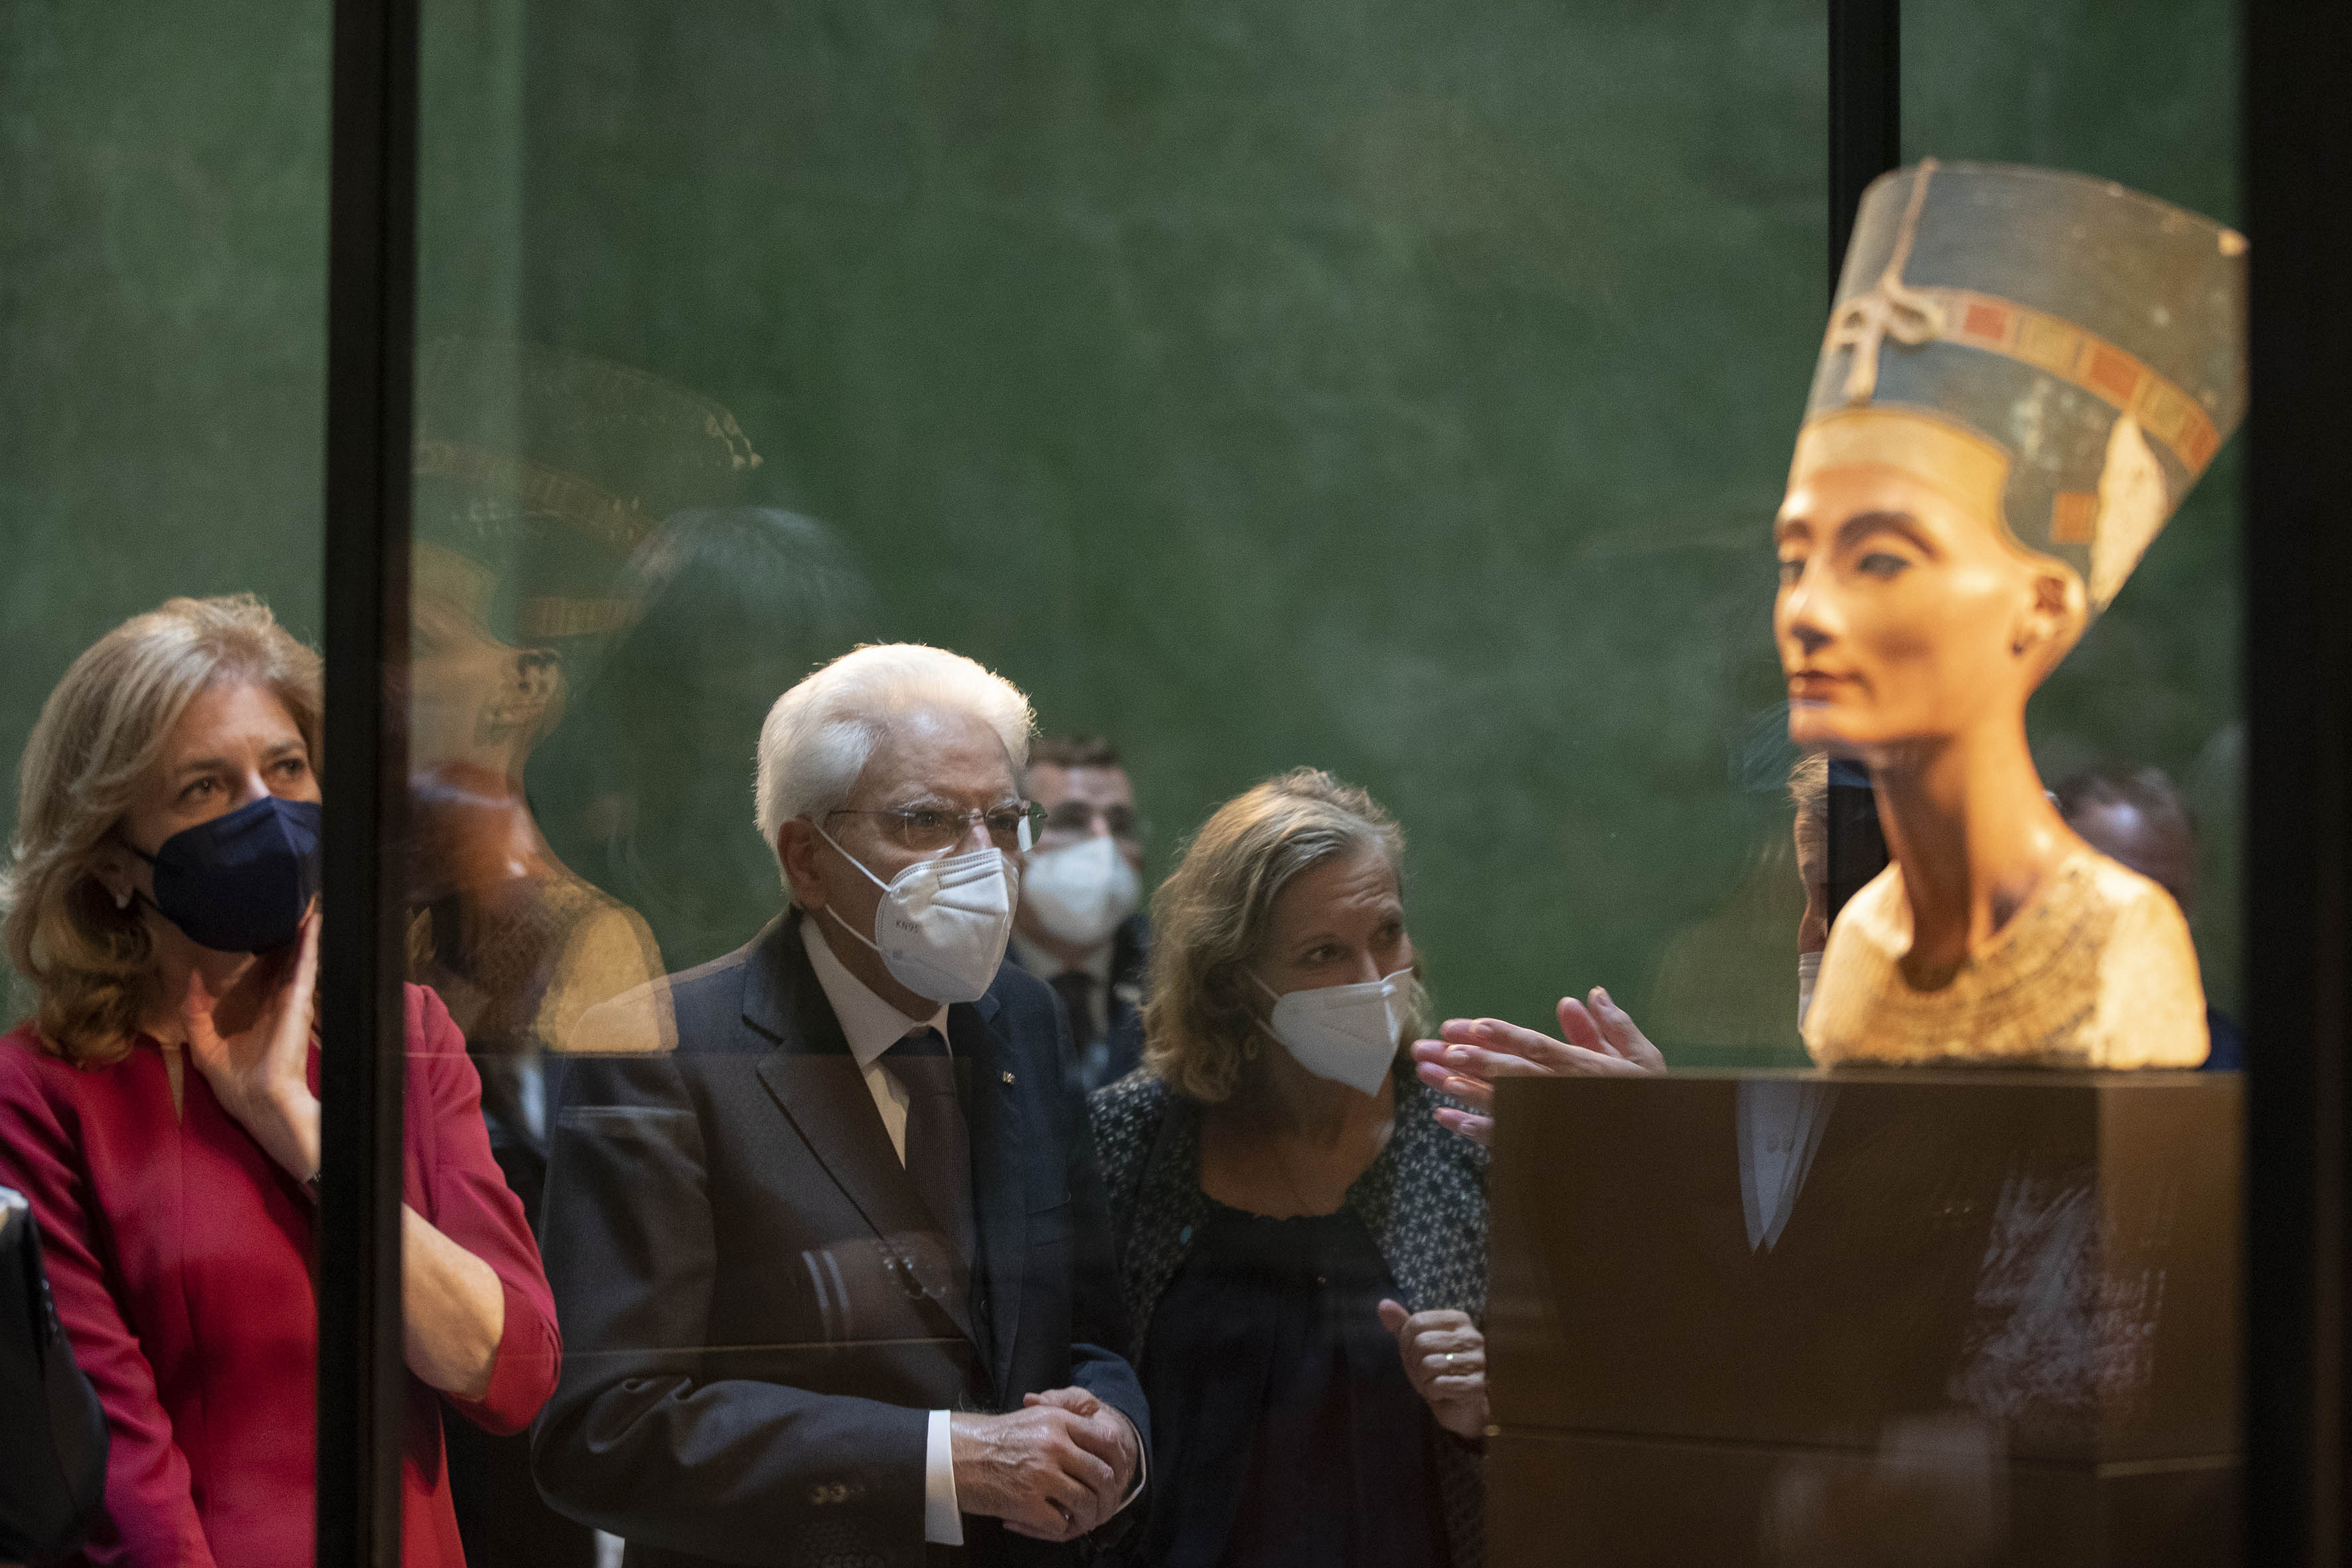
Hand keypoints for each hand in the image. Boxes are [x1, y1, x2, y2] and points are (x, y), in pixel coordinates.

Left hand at [182, 911, 321, 1181]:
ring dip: (304, 930)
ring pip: (300, 956)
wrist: (260, 1102)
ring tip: (307, 900)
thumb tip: (190, 976)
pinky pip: (307, 965)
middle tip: (289, 901)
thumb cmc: (237, 1082)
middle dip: (288, 932)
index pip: (265, 973)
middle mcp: (280, 1002)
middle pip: (286, 959)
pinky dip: (311, 942)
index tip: (261, 922)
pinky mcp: (299, 1001)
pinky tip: (313, 920)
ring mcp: (293, 1000)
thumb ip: (194, 1012)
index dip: (265, 949)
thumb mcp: (203, 1045)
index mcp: (260, 1011)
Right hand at [952, 1391, 1129, 1541]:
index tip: (1114, 1477)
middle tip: (1100, 1507)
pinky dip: (1061, 1529)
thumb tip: (1094, 1414)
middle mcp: (1054, 1445)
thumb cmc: (996, 1438)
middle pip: (1103, 1476)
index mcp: (1058, 1421)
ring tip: (1078, 1519)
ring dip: (1087, 1518)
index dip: (1118, 1462)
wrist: (957, 1457)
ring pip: (1086, 1503)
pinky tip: (1051, 1523)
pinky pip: (1061, 1524)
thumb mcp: (1034, 1414)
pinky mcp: (1027, 1502)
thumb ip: (1066, 1413)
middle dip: (1107, 1498)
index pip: (1107, 1440)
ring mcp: (1041, 1475)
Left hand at [1377, 1300, 1487, 1440]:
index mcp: (1458, 1320)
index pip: (1417, 1321)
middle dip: (1414, 1362)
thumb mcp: (1417, 1345)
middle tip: (1424, 1371)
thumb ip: (1402, 1323)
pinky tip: (1441, 1392)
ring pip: (1429, 1364)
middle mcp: (1472, 1337)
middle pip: (1422, 1342)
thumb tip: (1383, 1304)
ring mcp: (1478, 1361)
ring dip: (1423, 1379)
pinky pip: (1439, 1384)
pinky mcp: (1476, 1385)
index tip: (1413, 1354)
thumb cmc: (1438, 1370)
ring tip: (1432, 1381)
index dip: (1406, 1342)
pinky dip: (1432, 1391)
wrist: (1461, 1407)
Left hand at [1410, 986, 1663, 1145]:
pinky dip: (1472, 1130)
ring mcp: (1550, 1123)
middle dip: (1465, 1058)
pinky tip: (1445, 1119)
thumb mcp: (1642, 1060)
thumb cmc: (1651, 1102)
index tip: (1468, 1026)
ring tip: (1425, 1075)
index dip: (1501, 1035)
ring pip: (1497, 1103)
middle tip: (1428, 1047)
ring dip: (1459, 1088)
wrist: (1662, 1155)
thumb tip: (1588, 995)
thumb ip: (1612, 1028)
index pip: (1534, 1047)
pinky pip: (1503, 1139)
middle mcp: (1561, 1093)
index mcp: (1583, 1068)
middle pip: (1506, 1072)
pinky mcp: (1542, 1149)